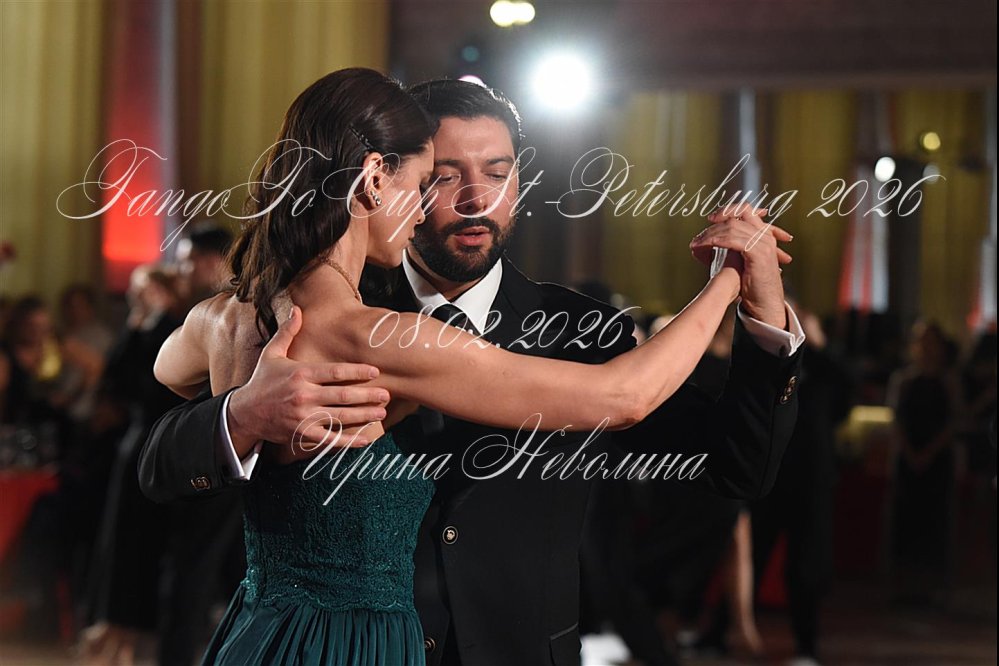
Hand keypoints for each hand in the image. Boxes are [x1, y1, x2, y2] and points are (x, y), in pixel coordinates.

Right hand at [226, 306, 389, 456]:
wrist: (244, 413)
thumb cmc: (262, 381)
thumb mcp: (272, 353)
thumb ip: (288, 332)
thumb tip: (298, 309)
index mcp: (300, 374)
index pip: (335, 372)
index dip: (357, 372)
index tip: (375, 372)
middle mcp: (304, 395)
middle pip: (342, 396)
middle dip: (367, 395)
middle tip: (386, 394)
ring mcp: (303, 417)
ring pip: (340, 417)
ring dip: (363, 416)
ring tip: (381, 412)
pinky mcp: (302, 435)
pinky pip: (330, 440)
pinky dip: (349, 442)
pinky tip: (365, 440)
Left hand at [690, 205, 792, 328]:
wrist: (765, 303)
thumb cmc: (751, 286)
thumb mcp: (741, 262)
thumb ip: (730, 248)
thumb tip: (705, 245)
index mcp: (763, 234)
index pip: (745, 210)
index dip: (727, 210)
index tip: (710, 219)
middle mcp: (764, 236)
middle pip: (736, 217)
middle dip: (713, 226)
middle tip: (698, 238)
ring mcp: (763, 243)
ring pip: (731, 228)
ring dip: (710, 235)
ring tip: (696, 244)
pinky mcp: (758, 253)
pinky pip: (733, 240)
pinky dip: (716, 241)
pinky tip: (704, 247)